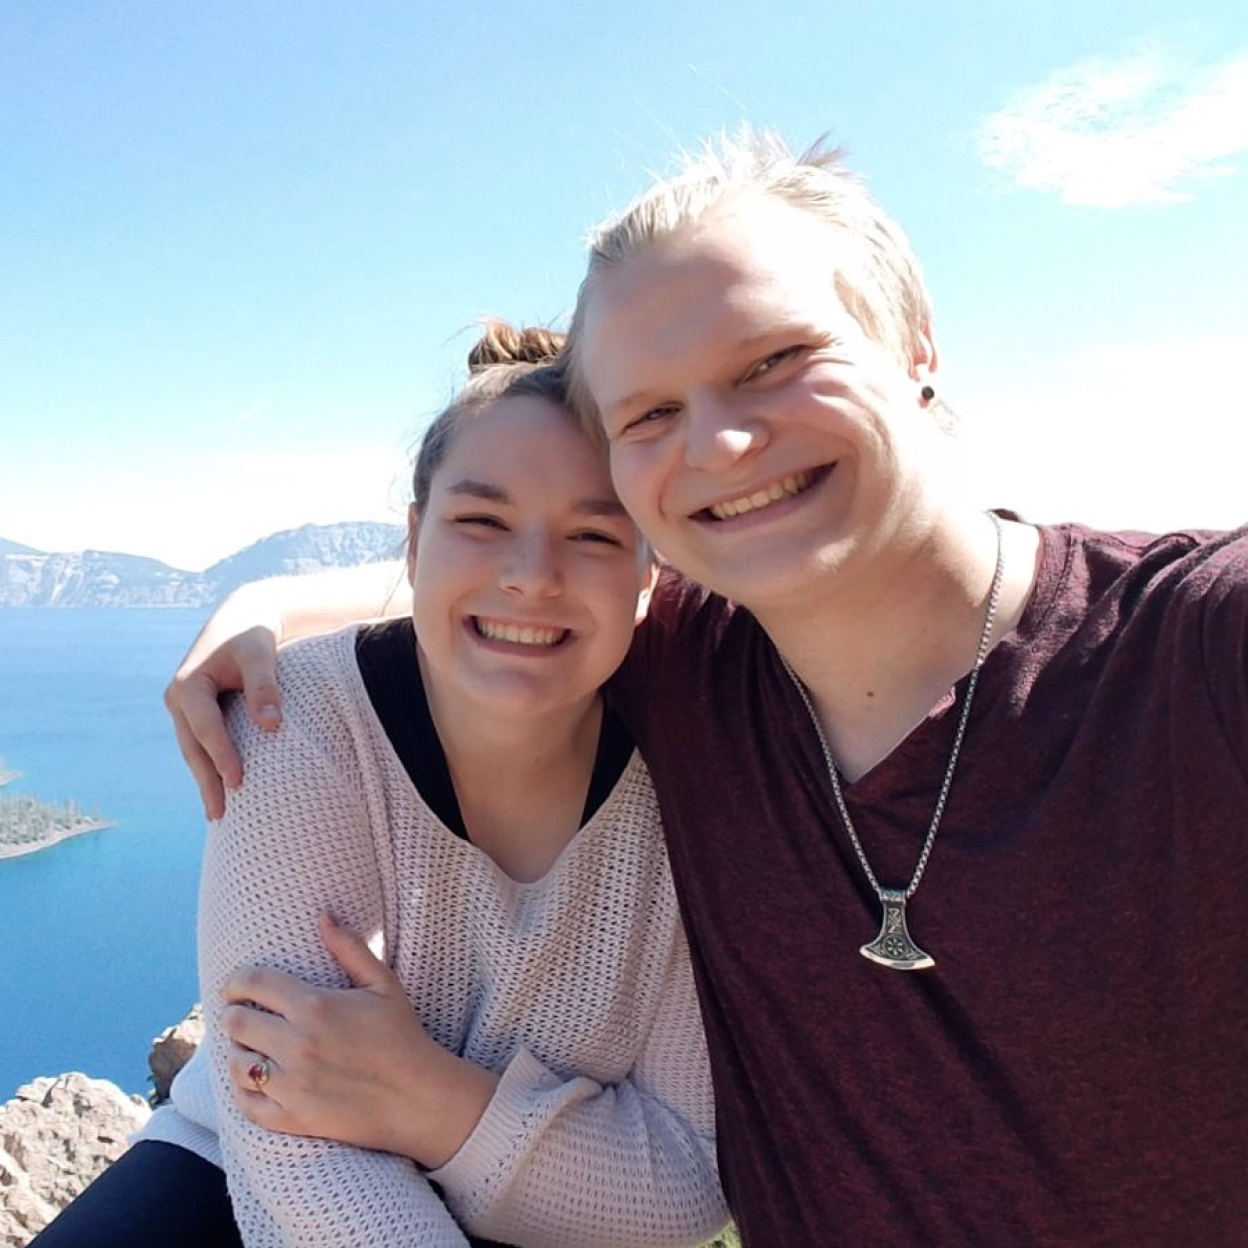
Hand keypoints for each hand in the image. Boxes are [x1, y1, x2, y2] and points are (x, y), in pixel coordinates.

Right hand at [166, 622, 281, 819]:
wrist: (242, 620)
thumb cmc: (252, 636)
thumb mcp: (260, 656)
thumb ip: (265, 689)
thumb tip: (272, 726)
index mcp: (188, 684)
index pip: (206, 727)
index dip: (222, 755)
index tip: (238, 782)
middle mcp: (178, 699)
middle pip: (193, 747)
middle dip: (206, 780)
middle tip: (220, 814)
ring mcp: (184, 709)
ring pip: (193, 751)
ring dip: (205, 780)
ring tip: (218, 813)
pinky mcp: (196, 714)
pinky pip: (201, 745)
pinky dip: (210, 767)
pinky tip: (221, 790)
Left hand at [220, 915, 497, 1165]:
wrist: (418, 1098)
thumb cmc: (402, 1035)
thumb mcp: (383, 984)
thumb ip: (350, 948)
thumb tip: (323, 915)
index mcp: (316, 1006)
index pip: (254, 984)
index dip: (236, 981)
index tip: (233, 985)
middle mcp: (298, 1045)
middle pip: (237, 1023)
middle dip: (232, 1014)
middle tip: (237, 1014)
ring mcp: (292, 1085)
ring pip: (237, 1063)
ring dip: (237, 1051)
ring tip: (248, 1046)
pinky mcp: (292, 1119)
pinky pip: (247, 1103)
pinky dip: (244, 1089)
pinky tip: (255, 1078)